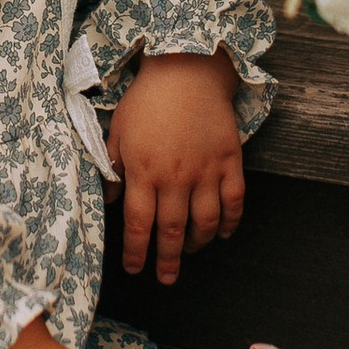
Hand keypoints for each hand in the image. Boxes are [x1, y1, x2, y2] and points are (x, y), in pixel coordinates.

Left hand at [108, 53, 244, 285]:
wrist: (187, 70)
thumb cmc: (147, 100)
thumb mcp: (118, 132)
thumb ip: (114, 169)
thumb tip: (114, 202)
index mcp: (144, 171)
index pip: (139, 224)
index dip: (137, 252)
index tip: (135, 268)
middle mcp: (176, 177)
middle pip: (173, 231)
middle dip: (168, 260)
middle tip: (165, 278)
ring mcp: (206, 171)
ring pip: (206, 222)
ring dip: (197, 244)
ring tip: (190, 252)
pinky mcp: (229, 161)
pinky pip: (234, 201)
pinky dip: (230, 222)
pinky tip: (222, 233)